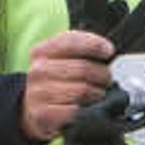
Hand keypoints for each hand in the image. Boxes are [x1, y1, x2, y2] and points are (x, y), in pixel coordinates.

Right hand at [44, 0, 144, 144]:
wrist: (30, 111)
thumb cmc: (56, 81)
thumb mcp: (61, 59)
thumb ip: (81, 47)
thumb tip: (114, 29)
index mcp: (43, 50)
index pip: (72, 40)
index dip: (95, 44)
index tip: (109, 51)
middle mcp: (38, 69)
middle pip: (84, 68)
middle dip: (102, 76)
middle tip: (106, 80)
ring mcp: (38, 93)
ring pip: (82, 91)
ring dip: (96, 95)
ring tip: (96, 95)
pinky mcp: (43, 115)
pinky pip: (75, 111)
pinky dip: (86, 111)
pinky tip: (85, 109)